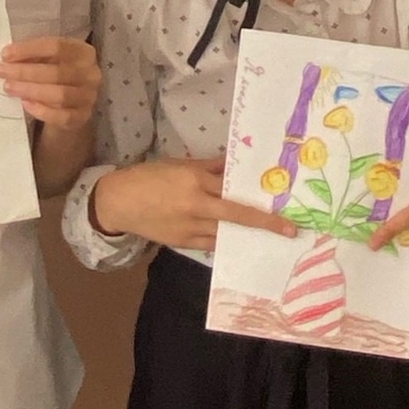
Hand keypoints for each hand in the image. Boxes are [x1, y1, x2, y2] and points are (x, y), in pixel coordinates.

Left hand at [0, 37, 100, 129]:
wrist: (72, 104)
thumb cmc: (56, 74)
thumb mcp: (49, 60)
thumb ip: (34, 57)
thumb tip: (8, 57)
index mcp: (83, 52)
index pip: (56, 46)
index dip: (29, 49)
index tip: (5, 54)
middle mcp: (91, 73)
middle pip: (56, 72)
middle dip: (25, 72)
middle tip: (1, 71)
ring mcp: (89, 97)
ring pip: (59, 95)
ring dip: (30, 90)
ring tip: (8, 87)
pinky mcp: (82, 117)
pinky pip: (62, 116)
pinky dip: (42, 110)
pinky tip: (25, 104)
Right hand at [92, 156, 293, 251]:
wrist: (118, 201)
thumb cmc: (149, 177)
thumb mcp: (179, 165)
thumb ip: (209, 167)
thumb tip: (234, 166)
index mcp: (195, 181)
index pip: (234, 191)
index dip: (259, 201)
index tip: (284, 210)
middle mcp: (196, 205)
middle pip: (237, 215)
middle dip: (265, 224)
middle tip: (290, 231)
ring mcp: (189, 227)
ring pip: (225, 232)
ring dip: (245, 233)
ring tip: (266, 235)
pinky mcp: (182, 242)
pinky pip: (210, 243)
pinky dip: (223, 239)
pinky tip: (235, 238)